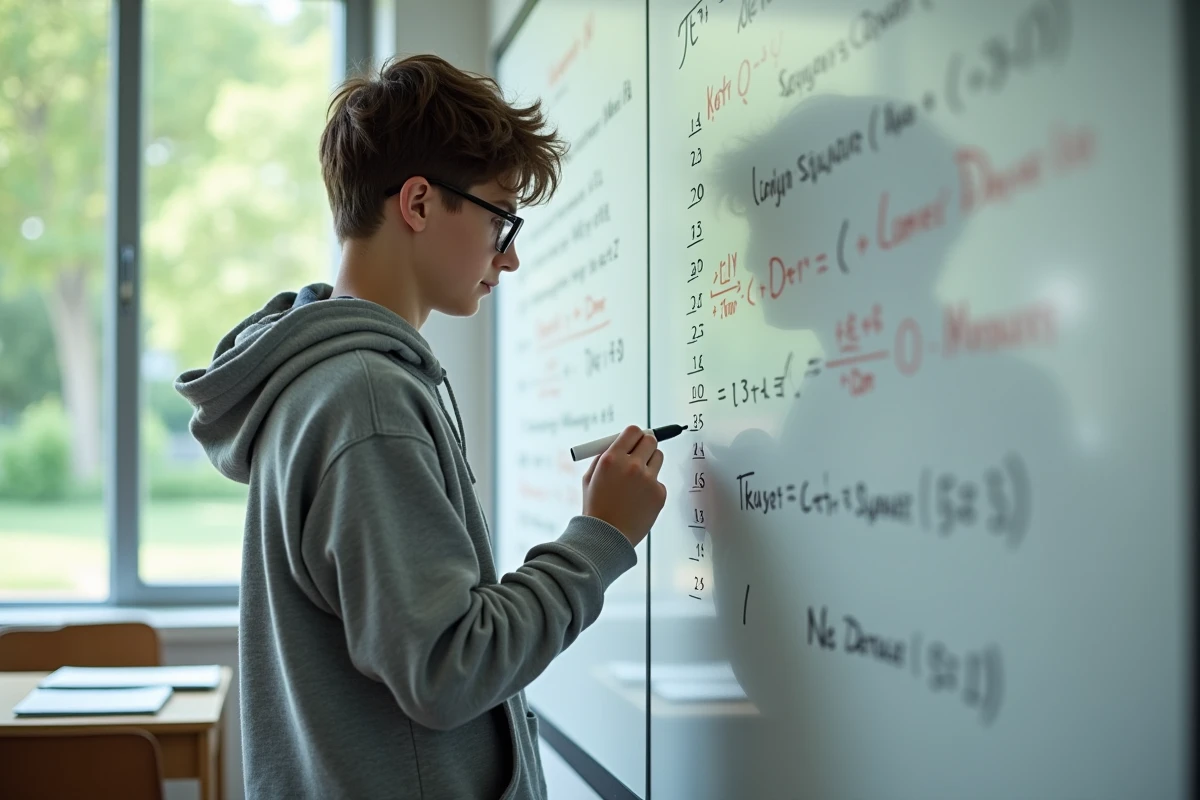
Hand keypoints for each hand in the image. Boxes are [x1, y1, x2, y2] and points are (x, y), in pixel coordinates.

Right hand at [581, 425, 667, 546]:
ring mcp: (648, 480)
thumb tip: (621, 441)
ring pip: (658, 457)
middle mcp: (631, 465)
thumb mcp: (591, 477)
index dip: (635, 435)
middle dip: (646, 444)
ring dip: (650, 463)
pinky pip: (659, 481)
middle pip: (650, 440)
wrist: (606, 537)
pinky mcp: (659, 493)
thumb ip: (605, 456)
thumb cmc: (596, 508)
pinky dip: (651, 487)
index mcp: (612, 458)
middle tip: (642, 452)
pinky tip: (638, 501)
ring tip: (637, 482)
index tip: (635, 440)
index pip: (633, 431)